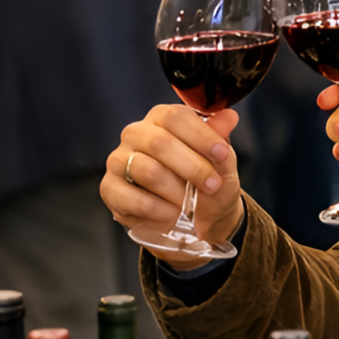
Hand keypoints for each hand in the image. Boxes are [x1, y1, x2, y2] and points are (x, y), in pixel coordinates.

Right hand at [101, 104, 245, 260]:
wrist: (197, 222)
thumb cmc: (207, 185)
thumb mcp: (221, 163)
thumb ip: (220, 139)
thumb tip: (228, 117)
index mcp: (162, 119)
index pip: (175, 116)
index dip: (201, 136)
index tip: (221, 155)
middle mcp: (136, 134)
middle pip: (160, 142)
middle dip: (192, 167)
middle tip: (212, 185)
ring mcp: (119, 161)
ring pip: (147, 170)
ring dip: (176, 192)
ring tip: (190, 204)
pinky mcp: (110, 188)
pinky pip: (131, 198)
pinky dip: (158, 210)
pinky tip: (171, 215)